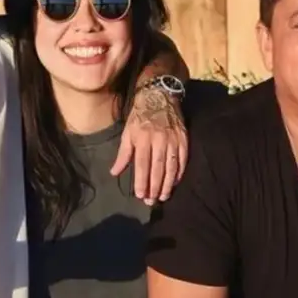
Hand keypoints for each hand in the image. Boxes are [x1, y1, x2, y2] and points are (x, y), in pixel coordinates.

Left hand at [111, 86, 187, 204]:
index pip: (142, 165)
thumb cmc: (140, 116)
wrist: (159, 96)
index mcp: (142, 138)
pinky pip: (183, 159)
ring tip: (164, 196)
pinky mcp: (183, 139)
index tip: (141, 195)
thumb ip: (123, 154)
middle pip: (157, 168)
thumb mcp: (127, 133)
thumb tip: (114, 172)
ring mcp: (173, 140)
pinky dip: (179, 172)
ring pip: (171, 166)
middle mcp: (159, 140)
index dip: (142, 181)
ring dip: (167, 184)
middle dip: (154, 187)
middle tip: (152, 201)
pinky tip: (174, 183)